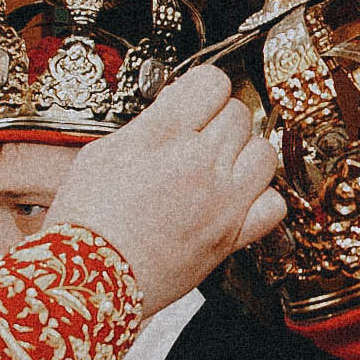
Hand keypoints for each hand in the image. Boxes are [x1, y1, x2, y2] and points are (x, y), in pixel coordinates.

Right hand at [49, 66, 282, 314]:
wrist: (89, 277)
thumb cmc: (86, 220)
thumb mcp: (102, 152)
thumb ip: (147, 126)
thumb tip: (173, 111)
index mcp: (163, 135)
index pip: (212, 82)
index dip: (202, 89)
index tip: (193, 100)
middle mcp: (199, 162)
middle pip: (239, 114)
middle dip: (218, 120)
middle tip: (197, 137)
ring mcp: (222, 200)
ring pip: (264, 152)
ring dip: (244, 154)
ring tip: (220, 165)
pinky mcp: (232, 236)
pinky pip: (273, 204)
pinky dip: (261, 198)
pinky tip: (237, 199)